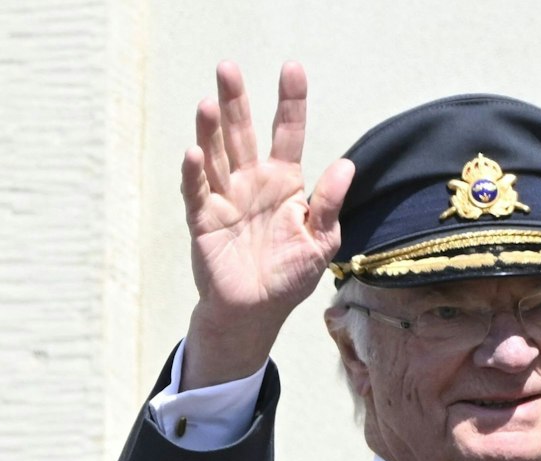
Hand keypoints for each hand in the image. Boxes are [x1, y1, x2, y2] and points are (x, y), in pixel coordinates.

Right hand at [179, 61, 354, 388]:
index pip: (287, 134)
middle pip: (241, 134)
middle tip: (228, 67)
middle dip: (236, 102)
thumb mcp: (320, 241)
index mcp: (283, 183)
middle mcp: (251, 183)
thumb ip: (328, 204)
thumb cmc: (289, 275)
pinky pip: (197, 193)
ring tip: (209, 102)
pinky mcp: (204, 221)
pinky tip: (194, 154)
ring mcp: (225, 199)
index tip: (292, 69)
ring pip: (215, 156)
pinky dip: (195, 174)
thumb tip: (346, 165)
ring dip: (210, 131)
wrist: (257, 312)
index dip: (290, 103)